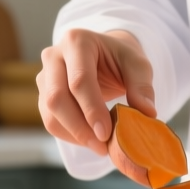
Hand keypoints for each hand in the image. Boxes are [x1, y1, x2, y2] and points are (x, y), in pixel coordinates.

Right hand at [38, 29, 154, 155]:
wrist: (105, 56)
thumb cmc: (120, 58)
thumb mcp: (138, 65)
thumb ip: (142, 86)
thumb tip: (147, 112)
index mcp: (77, 41)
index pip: (79, 80)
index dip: (92, 109)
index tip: (106, 133)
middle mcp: (54, 55)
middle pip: (57, 97)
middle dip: (79, 127)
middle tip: (102, 146)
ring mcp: (44, 75)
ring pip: (50, 112)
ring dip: (74, 135)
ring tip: (99, 146)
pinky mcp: (43, 94)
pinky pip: (50, 120)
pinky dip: (69, 135)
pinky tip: (90, 140)